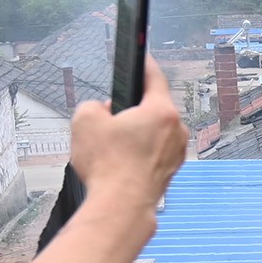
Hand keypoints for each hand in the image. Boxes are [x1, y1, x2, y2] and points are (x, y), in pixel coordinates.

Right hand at [69, 56, 187, 210]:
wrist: (121, 206)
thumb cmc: (109, 167)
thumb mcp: (84, 120)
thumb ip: (94, 105)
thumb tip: (104, 112)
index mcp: (161, 111)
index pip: (154, 77)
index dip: (143, 64)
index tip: (141, 56)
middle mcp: (177, 130)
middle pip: (152, 108)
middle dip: (130, 110)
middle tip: (108, 119)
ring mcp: (176, 152)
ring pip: (153, 132)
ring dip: (134, 133)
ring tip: (111, 146)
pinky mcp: (170, 170)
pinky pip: (153, 151)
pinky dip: (138, 152)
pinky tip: (119, 162)